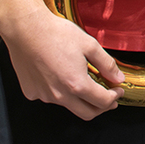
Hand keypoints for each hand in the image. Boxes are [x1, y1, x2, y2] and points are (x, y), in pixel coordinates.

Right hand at [0, 6, 123, 119]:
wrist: (26, 30)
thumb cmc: (56, 34)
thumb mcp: (90, 45)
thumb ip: (107, 64)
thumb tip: (118, 78)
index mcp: (77, 84)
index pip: (102, 102)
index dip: (114, 98)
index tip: (118, 91)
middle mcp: (60, 95)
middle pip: (86, 113)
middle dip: (101, 107)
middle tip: (108, 97)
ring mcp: (44, 96)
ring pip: (68, 105)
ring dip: (80, 99)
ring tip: (84, 81)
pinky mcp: (32, 92)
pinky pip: (50, 97)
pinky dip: (60, 91)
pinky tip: (61, 75)